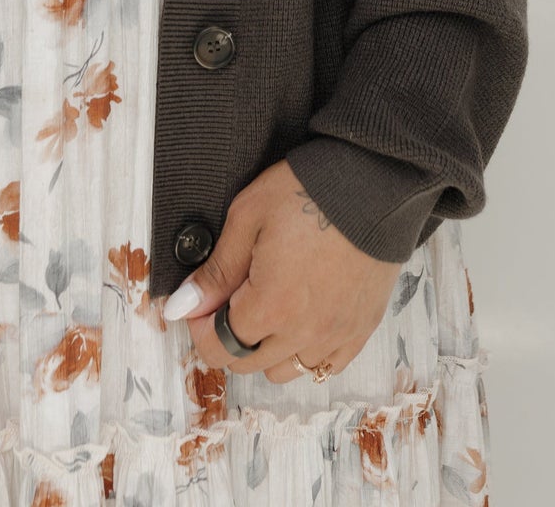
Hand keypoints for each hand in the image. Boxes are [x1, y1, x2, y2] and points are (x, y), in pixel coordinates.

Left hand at [162, 158, 399, 381]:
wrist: (373, 183)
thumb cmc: (307, 192)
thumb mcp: (247, 218)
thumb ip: (216, 271)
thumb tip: (181, 307)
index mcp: (271, 306)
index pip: (219, 348)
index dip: (200, 328)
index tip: (200, 304)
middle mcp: (304, 332)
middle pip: (249, 364)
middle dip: (228, 337)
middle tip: (231, 299)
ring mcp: (336, 335)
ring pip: (287, 371)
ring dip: (267, 349)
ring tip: (269, 306)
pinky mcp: (362, 329)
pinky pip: (327, 366)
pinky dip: (307, 352)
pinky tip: (302, 319)